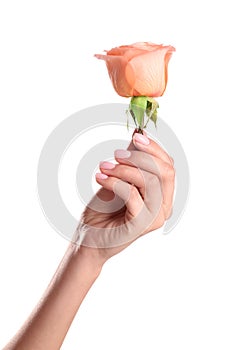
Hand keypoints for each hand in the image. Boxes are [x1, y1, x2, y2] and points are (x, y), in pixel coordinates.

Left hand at [75, 132, 174, 264]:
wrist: (88, 238)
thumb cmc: (104, 210)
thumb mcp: (119, 179)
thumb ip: (132, 162)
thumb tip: (138, 136)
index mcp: (163, 196)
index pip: (168, 166)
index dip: (154, 148)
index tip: (137, 136)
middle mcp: (164, 207)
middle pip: (165, 171)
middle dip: (140, 157)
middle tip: (116, 154)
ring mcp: (155, 218)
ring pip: (149, 181)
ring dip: (123, 169)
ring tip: (103, 167)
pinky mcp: (141, 225)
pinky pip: (132, 194)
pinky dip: (114, 182)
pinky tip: (99, 178)